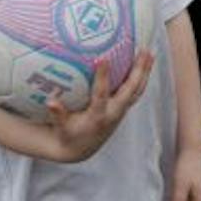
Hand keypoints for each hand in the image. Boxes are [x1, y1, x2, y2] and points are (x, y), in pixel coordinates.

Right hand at [40, 51, 154, 161]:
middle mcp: (113, 114)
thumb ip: (57, 114)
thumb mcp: (61, 128)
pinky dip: (141, 78)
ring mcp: (120, 111)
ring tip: (149, 53)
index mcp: (97, 117)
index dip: (102, 78)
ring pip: (137, 90)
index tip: (102, 59)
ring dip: (144, 72)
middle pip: (129, 90)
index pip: (101, 95)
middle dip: (137, 71)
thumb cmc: (67, 134)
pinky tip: (144, 62)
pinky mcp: (123, 109)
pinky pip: (135, 92)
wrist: (81, 149)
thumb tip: (51, 101)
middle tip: (142, 51)